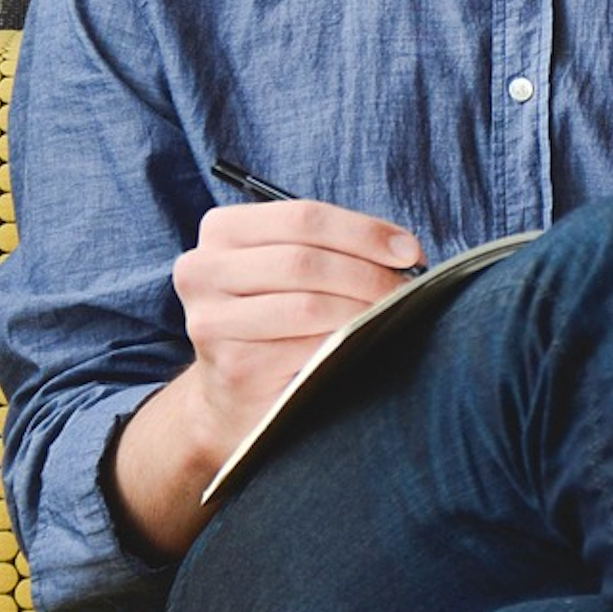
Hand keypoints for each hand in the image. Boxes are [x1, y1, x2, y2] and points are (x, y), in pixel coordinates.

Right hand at [172, 196, 423, 456]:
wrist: (231, 395)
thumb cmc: (276, 317)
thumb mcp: (289, 266)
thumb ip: (332, 246)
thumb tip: (404, 250)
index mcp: (221, 230)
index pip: (302, 216)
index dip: (363, 231)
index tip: (409, 251)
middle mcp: (203, 270)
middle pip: (305, 260)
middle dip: (369, 273)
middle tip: (407, 288)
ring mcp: (212, 321)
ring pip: (308, 304)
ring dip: (363, 309)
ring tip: (393, 314)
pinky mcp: (233, 367)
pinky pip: (306, 348)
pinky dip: (345, 343)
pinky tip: (365, 343)